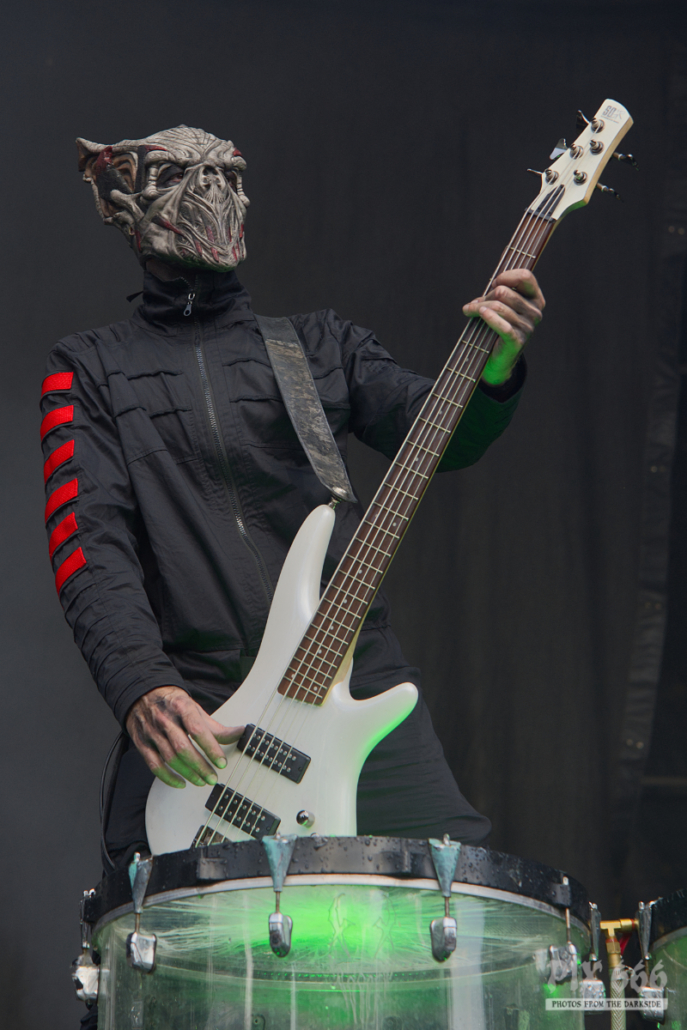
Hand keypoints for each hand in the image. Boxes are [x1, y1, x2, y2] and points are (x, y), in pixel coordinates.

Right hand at [126, 685, 243, 788]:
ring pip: (170, 758)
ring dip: (187, 773)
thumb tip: (240, 732)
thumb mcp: (195, 708)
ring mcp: (152, 732)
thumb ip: (215, 726)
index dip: (211, 748)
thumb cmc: (174, 703)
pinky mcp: (142, 743)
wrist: (144, 693)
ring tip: (201, 781)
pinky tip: (181, 783)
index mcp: (182, 707)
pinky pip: (154, 765)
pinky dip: (167, 777)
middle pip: (183, 748)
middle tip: (212, 778)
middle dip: (200, 766)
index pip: (197, 730)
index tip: (221, 762)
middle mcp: (165, 719)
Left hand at [462, 269, 544, 385]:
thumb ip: (499, 292)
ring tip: (469, 310)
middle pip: (504, 292)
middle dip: (486, 296)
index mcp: (535, 300)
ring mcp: (528, 327)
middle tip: (475, 305)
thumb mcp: (501, 306)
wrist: (498, 359)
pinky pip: (502, 325)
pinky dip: (489, 317)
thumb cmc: (498, 328)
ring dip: (479, 307)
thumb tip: (492, 285)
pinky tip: (480, 314)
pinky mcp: (517, 341)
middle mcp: (535, 312)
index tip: (493, 283)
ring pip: (498, 307)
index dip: (506, 276)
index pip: (525, 276)